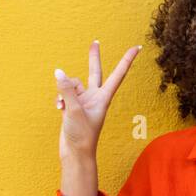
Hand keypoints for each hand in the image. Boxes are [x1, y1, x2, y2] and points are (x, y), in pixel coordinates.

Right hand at [54, 40, 141, 162]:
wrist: (75, 154)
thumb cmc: (81, 136)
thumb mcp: (73, 110)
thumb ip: (67, 90)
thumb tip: (59, 72)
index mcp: (103, 98)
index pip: (118, 74)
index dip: (126, 60)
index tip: (137, 47)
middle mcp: (95, 97)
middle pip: (95, 72)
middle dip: (93, 58)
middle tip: (95, 42)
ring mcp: (83, 102)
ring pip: (72, 85)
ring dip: (64, 90)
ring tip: (62, 105)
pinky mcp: (72, 107)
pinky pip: (64, 94)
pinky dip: (59, 99)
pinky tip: (58, 108)